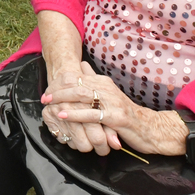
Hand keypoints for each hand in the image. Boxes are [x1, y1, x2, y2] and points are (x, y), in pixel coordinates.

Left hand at [42, 61, 187, 156]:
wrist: (151, 129)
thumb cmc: (126, 114)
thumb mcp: (110, 96)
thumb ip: (95, 82)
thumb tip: (81, 65)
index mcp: (104, 83)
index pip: (78, 78)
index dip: (60, 83)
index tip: (47, 89)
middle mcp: (108, 89)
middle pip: (77, 85)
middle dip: (57, 90)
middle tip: (44, 97)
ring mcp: (112, 103)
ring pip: (82, 96)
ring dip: (62, 99)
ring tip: (48, 104)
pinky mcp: (116, 117)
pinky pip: (91, 114)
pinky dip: (74, 114)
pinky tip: (62, 115)